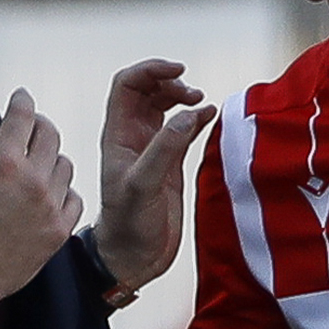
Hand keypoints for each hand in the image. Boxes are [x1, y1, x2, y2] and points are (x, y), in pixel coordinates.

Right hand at [0, 89, 80, 306]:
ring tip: (36, 163)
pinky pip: (74, 197)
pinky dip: (64, 190)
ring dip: (51, 157)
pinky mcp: (58, 231)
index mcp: (3, 163)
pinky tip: (48, 192)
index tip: (20, 98)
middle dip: (38, 125)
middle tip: (29, 128)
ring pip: (65, 164)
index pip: (23, 115)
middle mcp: (33, 182)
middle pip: (50, 134)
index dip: (22, 100)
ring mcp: (50, 207)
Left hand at [89, 59, 214, 294]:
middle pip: (148, 90)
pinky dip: (196, 118)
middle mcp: (133, 137)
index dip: (151, 70)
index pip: (127, 85)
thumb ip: (164, 149)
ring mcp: (152, 149)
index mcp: (118, 135)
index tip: (179, 71)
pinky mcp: (170, 164)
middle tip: (192, 95)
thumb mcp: (143, 186)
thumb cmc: (129, 226)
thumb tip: (189, 113)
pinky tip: (210, 117)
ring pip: (165, 106)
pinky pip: (182, 129)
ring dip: (183, 98)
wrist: (134, 258)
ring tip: (201, 103)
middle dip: (170, 82)